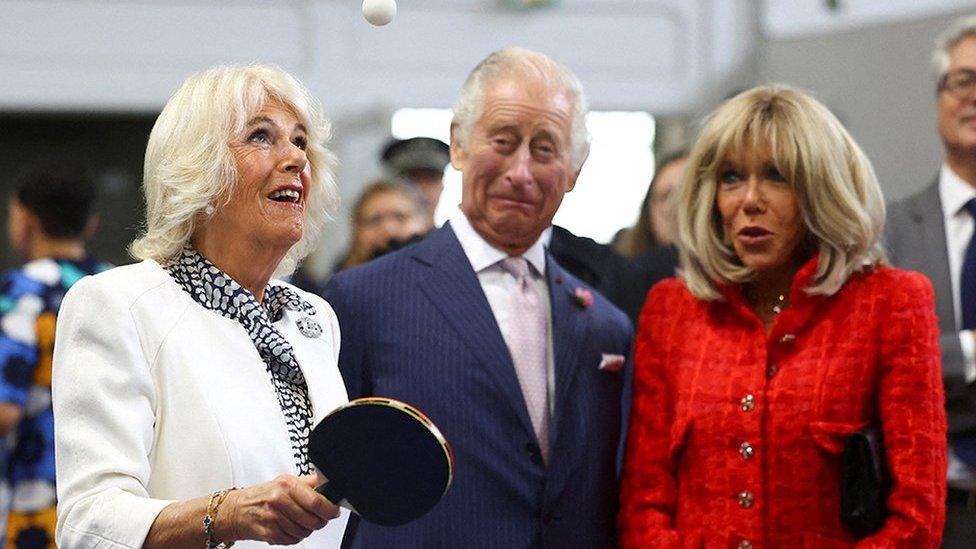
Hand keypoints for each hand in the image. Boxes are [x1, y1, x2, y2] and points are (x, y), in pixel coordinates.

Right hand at [218, 474, 340, 545]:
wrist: (237, 510)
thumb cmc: (263, 495)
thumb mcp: (285, 481)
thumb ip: (308, 483)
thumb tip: (328, 483)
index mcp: (287, 484)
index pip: (317, 501)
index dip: (330, 509)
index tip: (334, 511)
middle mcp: (280, 500)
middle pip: (313, 520)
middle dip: (320, 521)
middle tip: (318, 518)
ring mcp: (274, 517)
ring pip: (305, 532)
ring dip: (306, 530)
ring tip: (298, 521)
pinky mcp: (269, 533)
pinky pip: (292, 540)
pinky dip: (293, 536)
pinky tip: (287, 528)